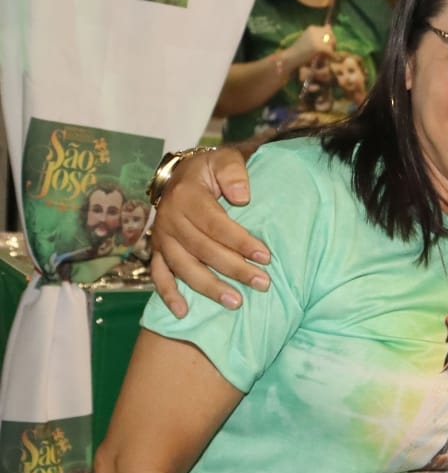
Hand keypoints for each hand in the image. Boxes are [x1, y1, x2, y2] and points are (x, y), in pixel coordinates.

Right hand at [149, 148, 270, 316]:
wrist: (181, 175)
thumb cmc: (210, 170)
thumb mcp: (224, 159)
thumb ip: (234, 172)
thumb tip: (242, 197)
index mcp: (187, 196)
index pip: (216, 225)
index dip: (241, 242)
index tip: (266, 257)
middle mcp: (170, 219)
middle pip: (204, 250)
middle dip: (234, 269)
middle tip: (262, 283)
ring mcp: (161, 237)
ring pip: (184, 267)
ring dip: (209, 288)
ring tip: (235, 303)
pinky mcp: (157, 250)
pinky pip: (158, 275)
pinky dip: (168, 295)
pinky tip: (183, 313)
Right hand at [294, 25, 336, 64]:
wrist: (290, 58)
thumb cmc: (299, 51)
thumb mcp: (310, 39)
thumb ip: (319, 34)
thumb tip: (330, 26)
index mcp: (312, 28)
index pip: (328, 30)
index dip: (329, 39)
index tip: (327, 45)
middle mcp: (316, 31)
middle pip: (332, 36)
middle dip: (332, 44)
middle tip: (327, 52)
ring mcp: (317, 39)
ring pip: (332, 43)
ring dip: (330, 50)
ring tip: (325, 56)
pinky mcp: (319, 47)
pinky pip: (330, 51)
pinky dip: (329, 56)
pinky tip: (324, 60)